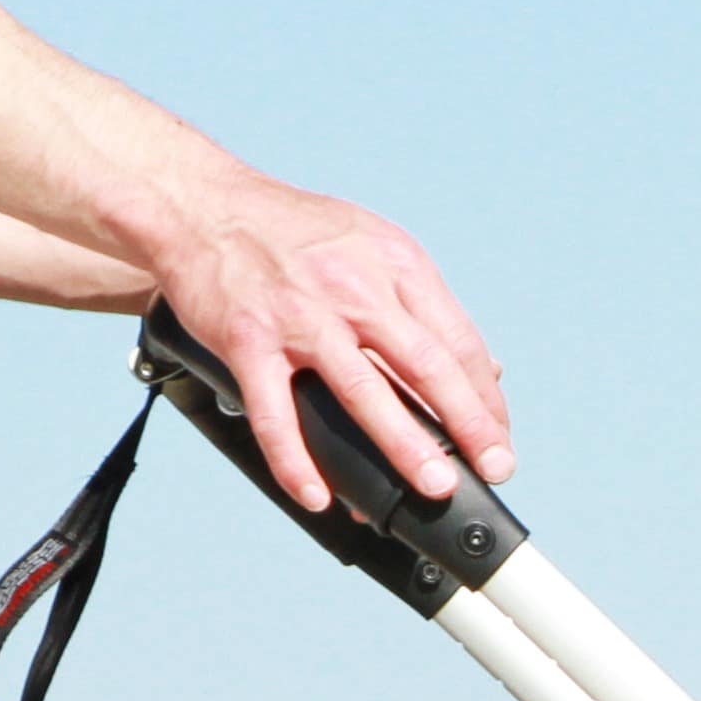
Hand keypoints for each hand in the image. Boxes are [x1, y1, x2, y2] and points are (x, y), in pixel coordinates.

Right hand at [150, 165, 511, 516]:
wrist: (202, 204)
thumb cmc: (290, 232)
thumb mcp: (372, 245)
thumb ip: (423, 305)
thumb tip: (485, 366)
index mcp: (393, 263)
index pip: (456, 339)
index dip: (484, 398)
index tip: (498, 442)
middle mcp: (354, 287)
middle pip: (426, 363)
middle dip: (467, 423)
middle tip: (494, 469)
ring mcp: (301, 315)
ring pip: (363, 390)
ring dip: (403, 443)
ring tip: (432, 485)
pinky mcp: (249, 340)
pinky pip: (276, 413)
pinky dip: (296, 460)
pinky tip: (318, 496)